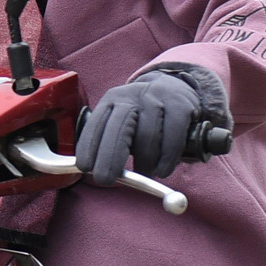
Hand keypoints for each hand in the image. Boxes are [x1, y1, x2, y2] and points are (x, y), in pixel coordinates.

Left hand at [74, 69, 214, 182]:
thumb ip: (110, 141)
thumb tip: (98, 173)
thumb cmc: (143, 115)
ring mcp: (156, 99)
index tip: (85, 168)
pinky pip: (172, 137)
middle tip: (106, 179)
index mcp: (111, 100)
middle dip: (110, 157)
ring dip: (144, 162)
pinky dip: (167, 158)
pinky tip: (163, 170)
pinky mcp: (180, 105)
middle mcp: (132, 96)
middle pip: (118, 128)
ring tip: (145, 174)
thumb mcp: (122, 119)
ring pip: (147, 136)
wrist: (175, 86)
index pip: (96, 124)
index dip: (88, 147)